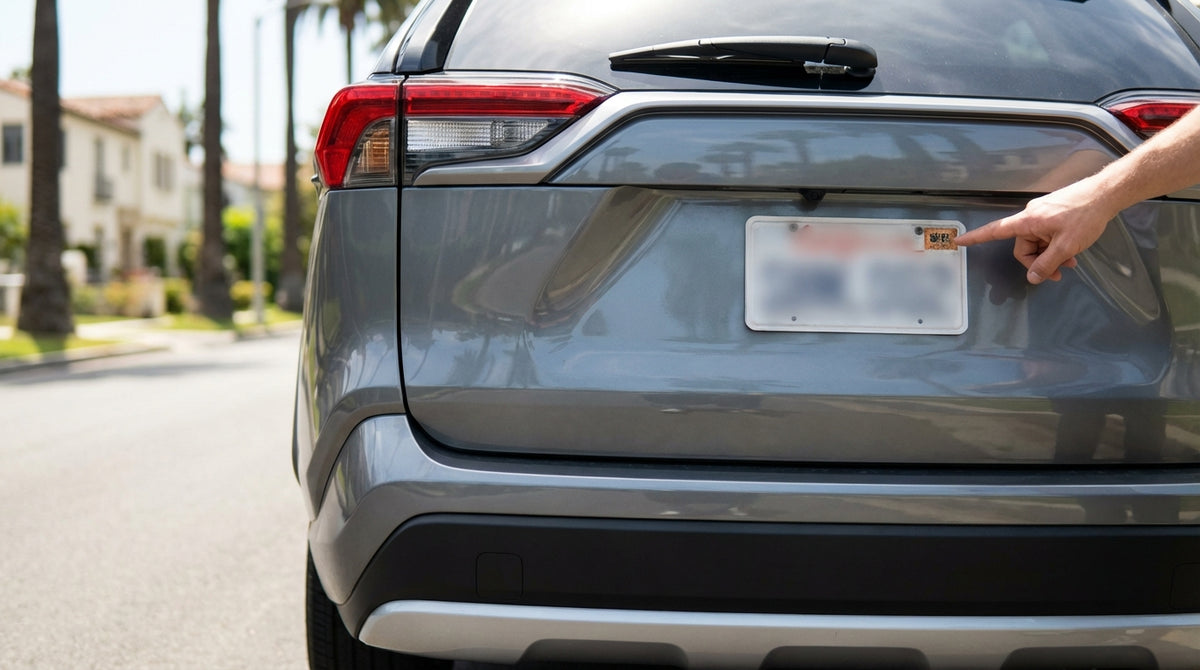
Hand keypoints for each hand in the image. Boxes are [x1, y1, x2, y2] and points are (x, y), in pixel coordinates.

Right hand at [956, 179, 1113, 283]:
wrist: (1106, 194)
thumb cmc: (1085, 215)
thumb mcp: (1066, 245)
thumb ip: (1047, 263)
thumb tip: (1033, 278)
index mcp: (1028, 221)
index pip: (995, 231)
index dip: (976, 238)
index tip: (959, 241)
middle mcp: (1031, 215)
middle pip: (1023, 245)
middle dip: (1039, 261)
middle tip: (1059, 272)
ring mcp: (1043, 213)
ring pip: (1038, 242)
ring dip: (1051, 254)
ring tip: (1071, 262)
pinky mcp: (1054, 213)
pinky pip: (1047, 234)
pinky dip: (1056, 245)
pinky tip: (1072, 251)